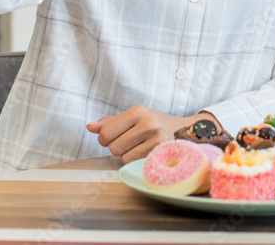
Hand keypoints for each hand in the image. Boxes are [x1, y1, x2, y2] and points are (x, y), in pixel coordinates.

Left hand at [86, 106, 220, 163]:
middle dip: (116, 148)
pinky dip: (136, 161)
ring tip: (139, 147)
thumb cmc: (154, 124)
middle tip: (129, 143)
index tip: (115, 137)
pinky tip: (145, 153)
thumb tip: (89, 127)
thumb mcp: (134, 118)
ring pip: (123, 157)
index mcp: (137, 111)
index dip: (105, 139)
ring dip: (127, 155)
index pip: (106, 132)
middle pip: (113, 146)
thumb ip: (110, 122)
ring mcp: (156, 137)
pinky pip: (135, 162)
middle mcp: (147, 122)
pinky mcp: (161, 151)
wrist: (185, 130)